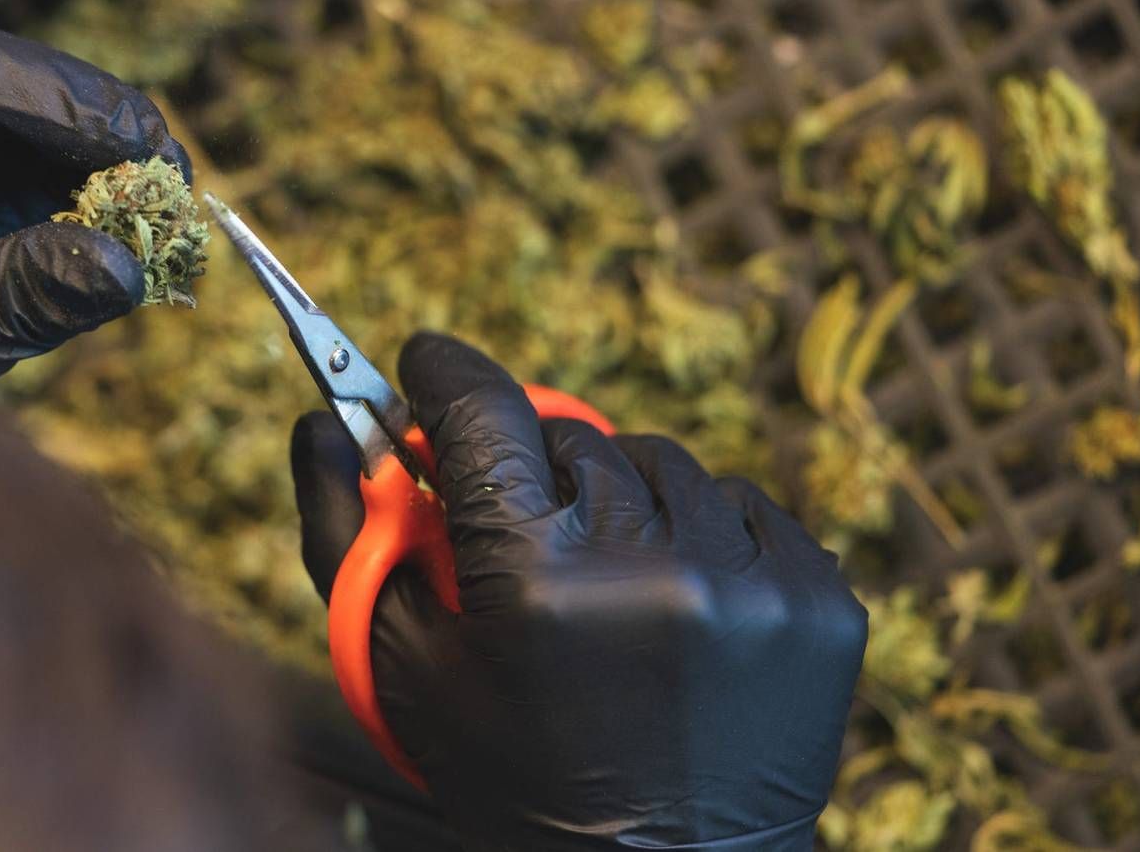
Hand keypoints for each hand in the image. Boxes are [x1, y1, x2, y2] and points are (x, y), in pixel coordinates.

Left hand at [0, 16, 190, 391]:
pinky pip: (32, 183)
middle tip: (161, 158)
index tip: (113, 137)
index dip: (31, 87)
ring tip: (167, 193)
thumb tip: (126, 266)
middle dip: (78, 117)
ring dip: (96, 154)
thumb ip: (11, 297)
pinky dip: (87, 198)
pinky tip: (140, 223)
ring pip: (19, 128)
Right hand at [290, 333, 866, 849]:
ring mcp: (749, 586)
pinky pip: (746, 509)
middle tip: (519, 526)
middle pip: (572, 438)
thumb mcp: (403, 671)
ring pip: (664, 465)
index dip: (444, 374)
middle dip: (533, 471)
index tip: (425, 364)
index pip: (483, 410)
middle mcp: (652, 570)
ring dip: (624, 502)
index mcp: (536, 583)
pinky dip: (706, 538)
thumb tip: (319, 420)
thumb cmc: (514, 776)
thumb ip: (344, 534)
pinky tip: (678, 604)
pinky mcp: (820, 606)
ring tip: (607, 585)